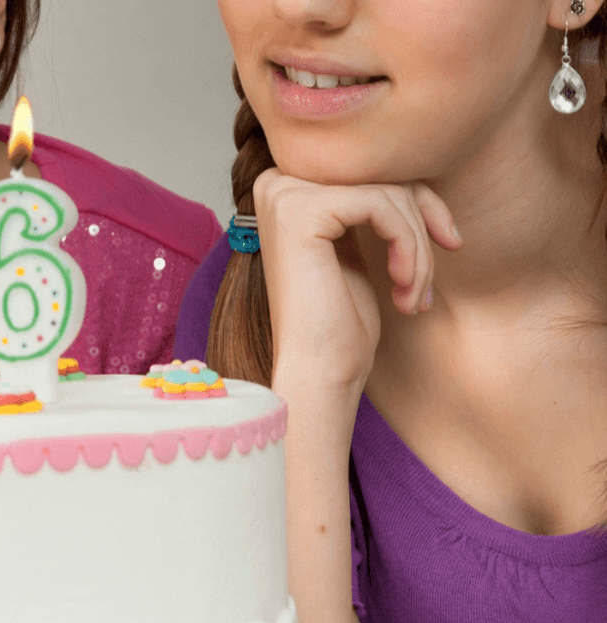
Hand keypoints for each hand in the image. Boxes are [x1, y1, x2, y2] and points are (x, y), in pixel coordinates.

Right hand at [253, 169, 461, 390]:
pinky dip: (408, 248)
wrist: (319, 369)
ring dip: (418, 248)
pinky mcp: (301, 210)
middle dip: (424, 222)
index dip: (419, 201)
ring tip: (415, 296)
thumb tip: (421, 150)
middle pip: (382, 171)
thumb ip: (374, 198)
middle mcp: (278, 182)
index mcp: (287, 187)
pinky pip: (382, 205)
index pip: (372, 167)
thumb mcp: (362, 245)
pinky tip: (404, 289)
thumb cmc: (340, 319)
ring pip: (389, 190)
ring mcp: (284, 193)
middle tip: (427, 282)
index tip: (448, 244)